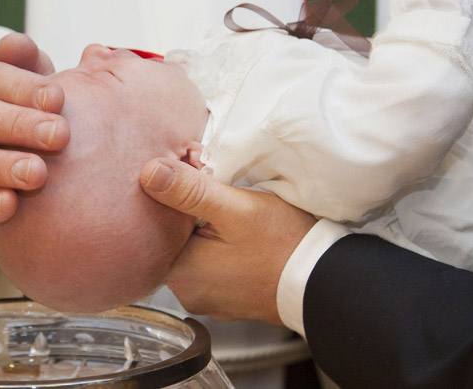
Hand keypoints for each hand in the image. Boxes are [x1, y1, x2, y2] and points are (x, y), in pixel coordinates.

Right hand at [0, 33, 69, 247]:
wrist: (5, 180)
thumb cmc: (21, 124)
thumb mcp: (28, 91)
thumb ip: (25, 66)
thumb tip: (16, 43)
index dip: (22, 87)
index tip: (59, 98)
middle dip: (20, 125)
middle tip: (60, 135)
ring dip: (4, 167)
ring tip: (39, 173)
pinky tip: (12, 205)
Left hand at [140, 158, 315, 324]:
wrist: (323, 281)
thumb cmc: (284, 246)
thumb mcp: (235, 209)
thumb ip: (189, 191)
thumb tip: (149, 173)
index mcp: (180, 273)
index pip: (154, 228)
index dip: (170, 199)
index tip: (192, 179)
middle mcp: (188, 292)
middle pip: (174, 240)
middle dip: (189, 214)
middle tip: (217, 192)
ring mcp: (208, 298)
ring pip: (194, 251)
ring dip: (205, 230)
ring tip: (231, 213)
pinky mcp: (227, 298)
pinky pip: (212, 265)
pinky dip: (220, 248)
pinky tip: (239, 236)